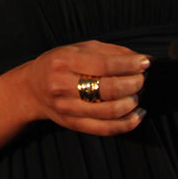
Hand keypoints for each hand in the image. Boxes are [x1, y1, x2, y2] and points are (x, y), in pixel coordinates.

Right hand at [17, 41, 149, 134]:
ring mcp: (67, 107)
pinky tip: (137, 115)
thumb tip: (140, 58)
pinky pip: (105, 129)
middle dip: (133, 84)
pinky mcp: (73, 124)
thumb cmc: (59, 64)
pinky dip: (127, 124)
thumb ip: (109, 51)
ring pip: (109, 111)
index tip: (145, 63)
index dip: (128, 65)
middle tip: (141, 79)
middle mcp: (62, 85)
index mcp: (63, 61)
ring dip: (132, 103)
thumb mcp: (78, 49)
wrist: (32, 89)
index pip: (103, 65)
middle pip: (108, 89)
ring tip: (137, 95)